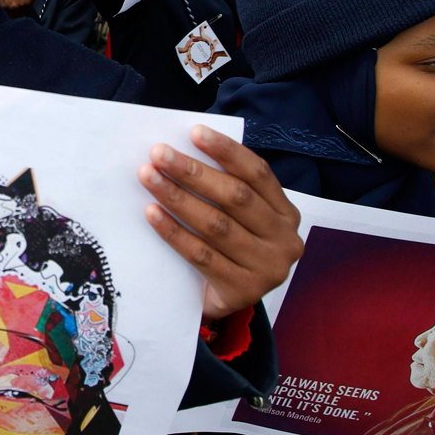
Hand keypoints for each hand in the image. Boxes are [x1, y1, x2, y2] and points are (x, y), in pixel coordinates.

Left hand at [140, 125, 302, 319]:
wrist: (224, 302)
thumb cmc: (228, 249)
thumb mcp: (238, 218)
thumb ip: (224, 189)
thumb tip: (183, 151)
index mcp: (286, 214)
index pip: (258, 174)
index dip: (227, 151)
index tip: (195, 132)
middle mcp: (284, 241)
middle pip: (235, 197)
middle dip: (193, 171)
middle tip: (159, 153)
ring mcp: (268, 269)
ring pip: (216, 225)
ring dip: (178, 197)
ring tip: (148, 176)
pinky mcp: (243, 292)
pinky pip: (201, 256)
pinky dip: (174, 232)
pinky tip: (152, 213)